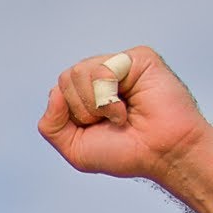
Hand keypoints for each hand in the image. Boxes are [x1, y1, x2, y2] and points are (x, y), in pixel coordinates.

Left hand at [37, 46, 209, 182]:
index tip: (97, 130)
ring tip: (121, 115)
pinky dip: (109, 97)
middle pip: (65, 79)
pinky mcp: (136, 58)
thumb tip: (54, 92)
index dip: (71, 117)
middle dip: (83, 110)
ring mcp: (119, 65)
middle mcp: (101, 76)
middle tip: (111, 122)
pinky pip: (101, 69)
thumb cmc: (125, 152)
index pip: (58, 92)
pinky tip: (127, 106)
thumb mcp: (74, 148)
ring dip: (96, 104)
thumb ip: (51, 124)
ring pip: (78, 73)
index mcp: (87, 94)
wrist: (161, 154)